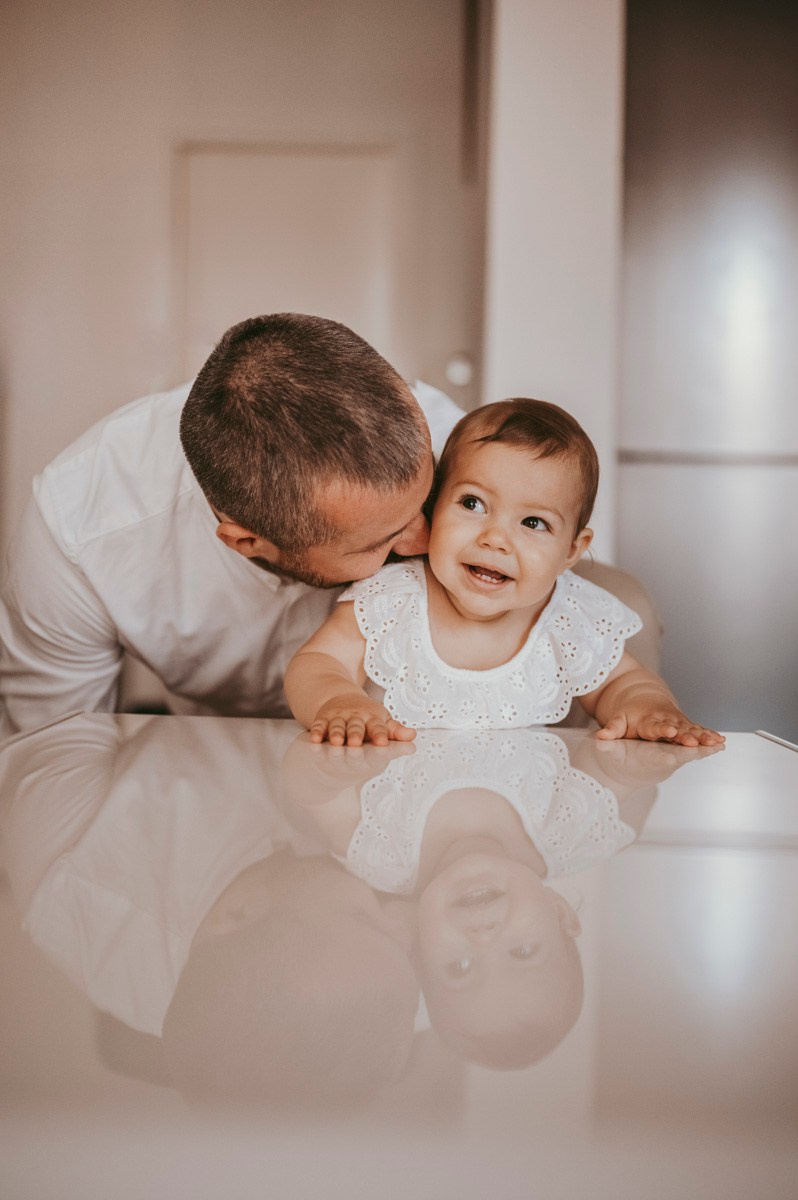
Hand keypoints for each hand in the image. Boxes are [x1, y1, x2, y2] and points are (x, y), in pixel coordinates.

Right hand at [309, 694, 416, 746]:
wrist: (342, 700)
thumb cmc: (368, 718)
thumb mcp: (383, 721)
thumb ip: (395, 731)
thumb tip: (413, 736)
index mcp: (373, 718)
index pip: (378, 727)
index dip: (380, 734)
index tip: (383, 744)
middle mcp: (355, 716)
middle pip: (356, 726)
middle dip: (355, 734)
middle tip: (355, 744)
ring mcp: (338, 717)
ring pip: (337, 726)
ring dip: (336, 733)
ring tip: (335, 743)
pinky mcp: (323, 719)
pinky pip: (319, 725)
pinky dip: (316, 732)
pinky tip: (314, 740)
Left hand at [595, 705, 724, 747]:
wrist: (643, 698)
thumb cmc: (629, 714)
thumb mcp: (617, 720)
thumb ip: (612, 729)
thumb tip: (601, 736)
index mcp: (648, 721)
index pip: (656, 726)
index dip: (663, 728)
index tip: (671, 730)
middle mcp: (666, 720)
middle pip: (678, 728)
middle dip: (688, 735)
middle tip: (697, 741)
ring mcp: (678, 722)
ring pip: (691, 729)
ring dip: (703, 735)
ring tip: (716, 742)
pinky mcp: (686, 725)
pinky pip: (698, 730)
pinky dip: (709, 735)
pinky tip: (721, 741)